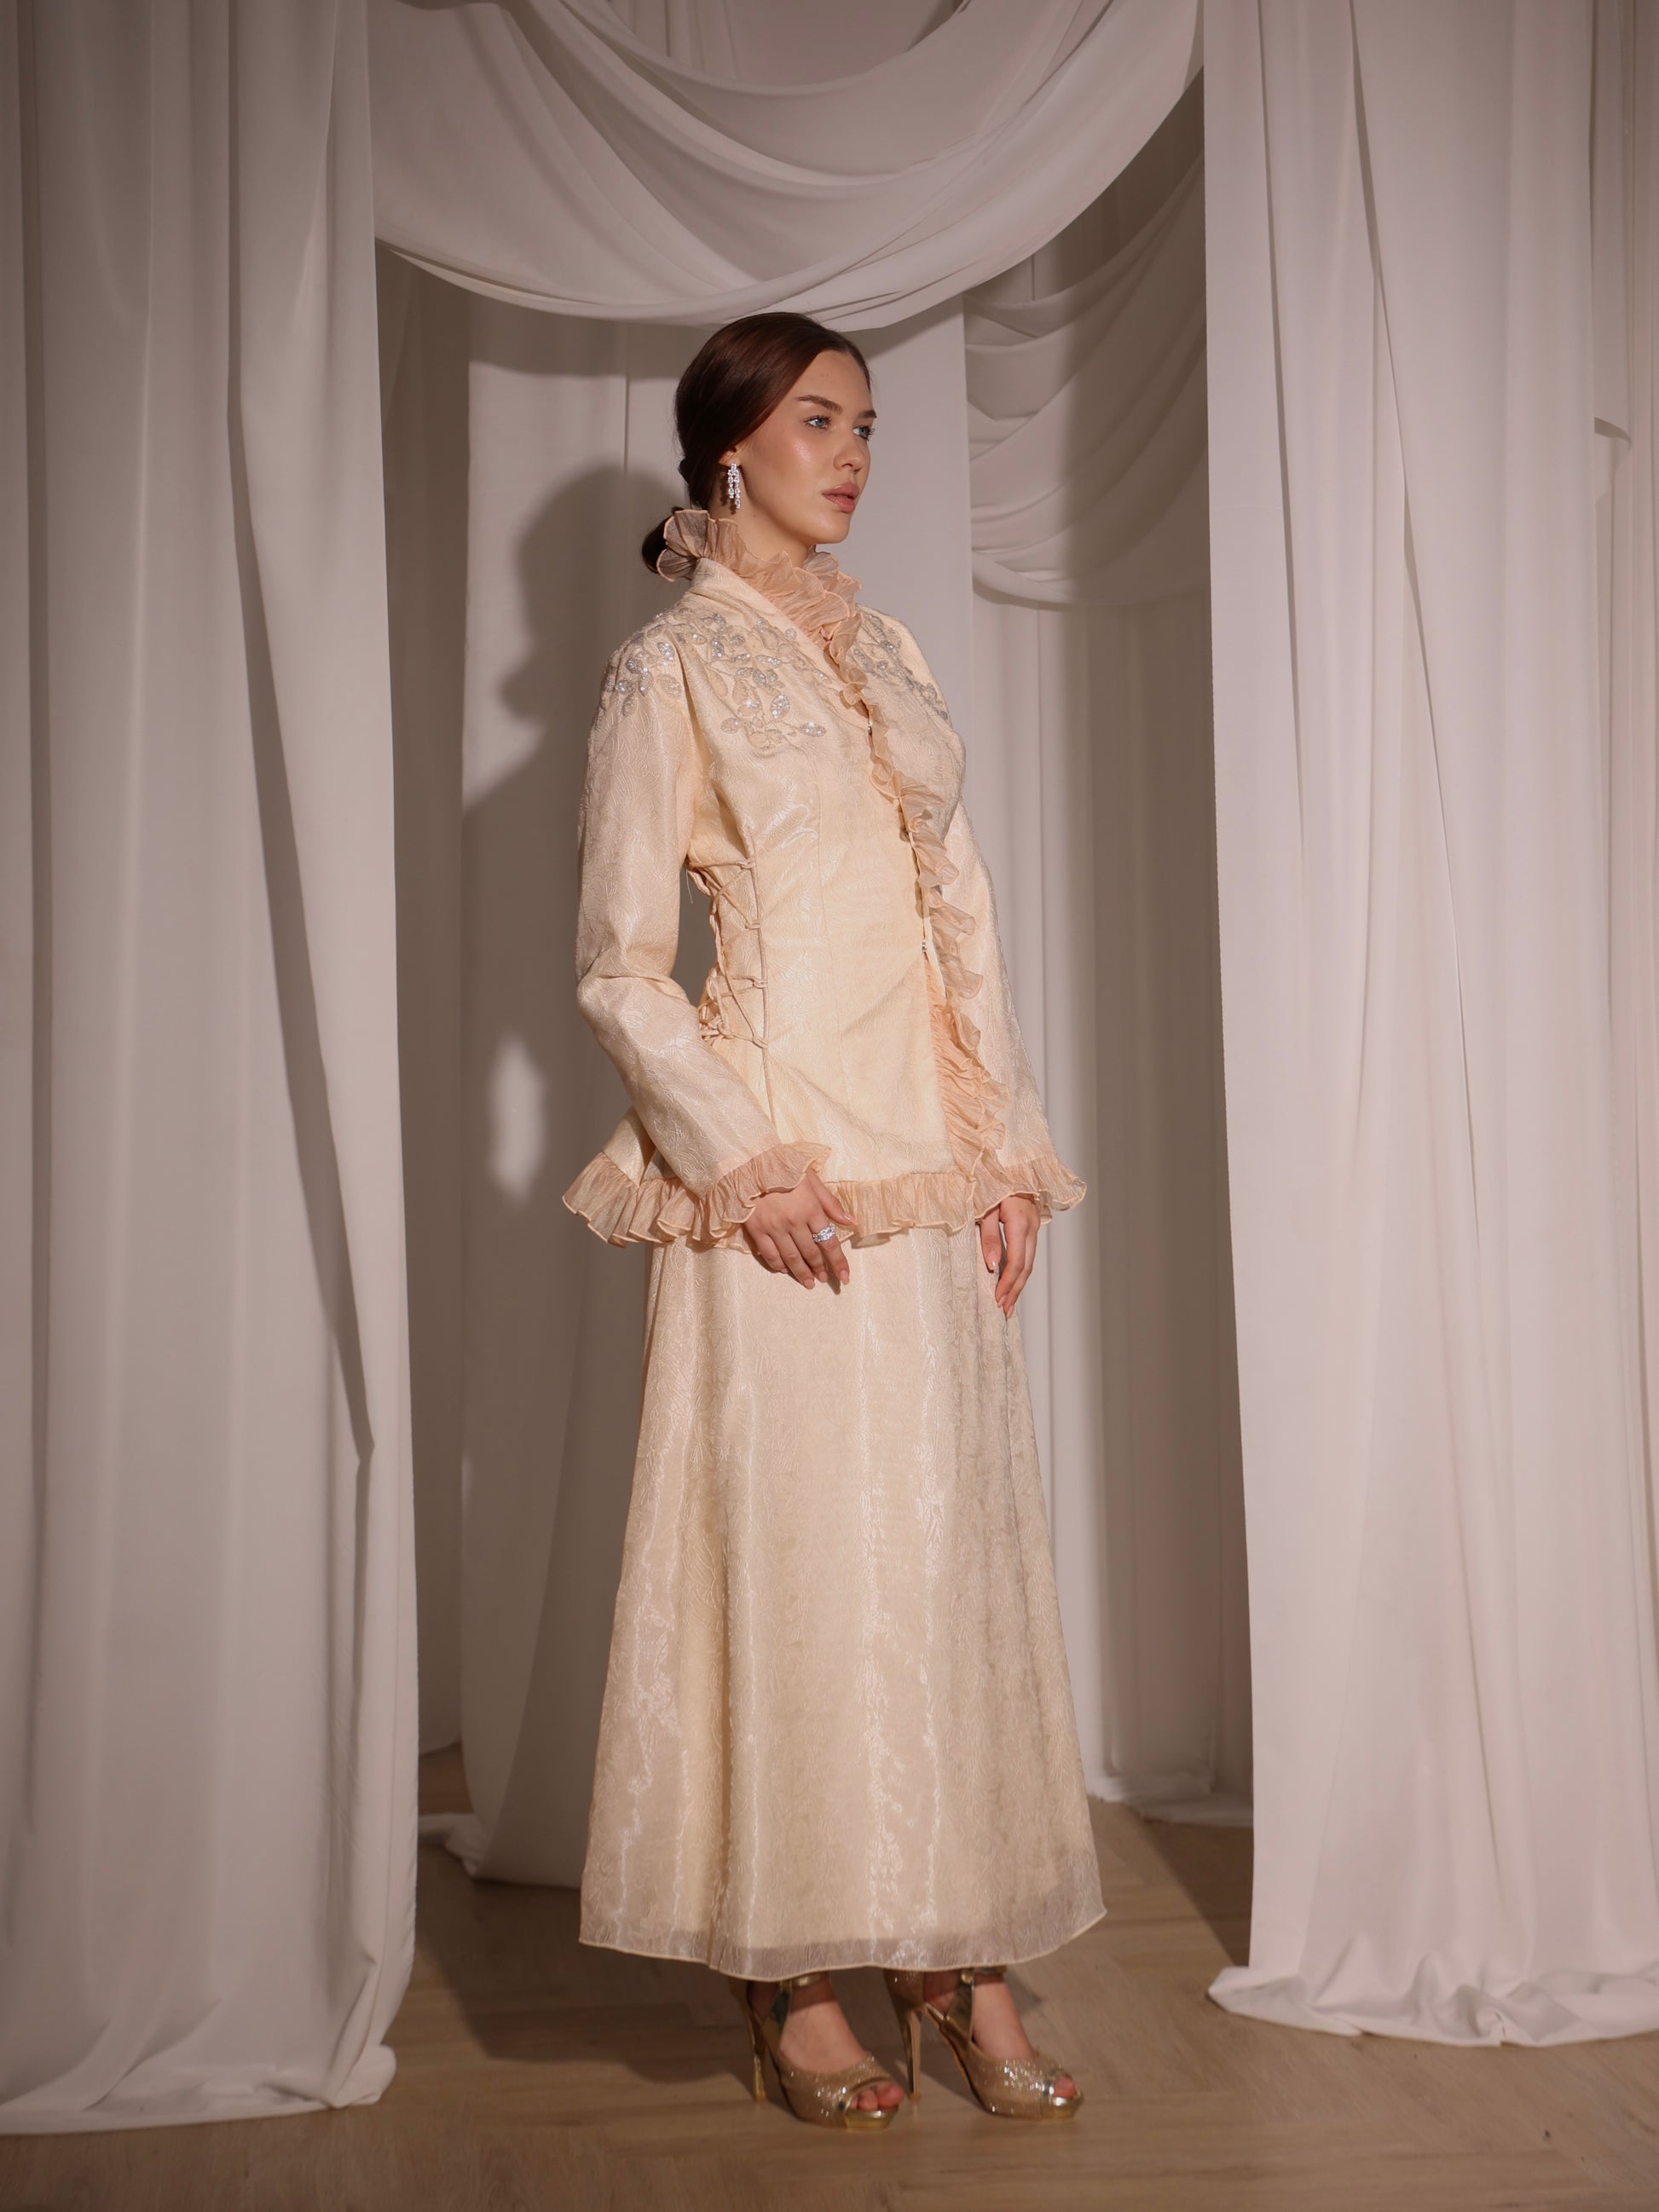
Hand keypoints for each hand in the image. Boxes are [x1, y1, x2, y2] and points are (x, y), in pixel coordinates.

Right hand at [743, 1168, 856, 1288]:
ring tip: (809, 1283)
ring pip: (791, 1258)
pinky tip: (785, 1271)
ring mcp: (774, 1228)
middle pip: (811, 1253)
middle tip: (825, 1279)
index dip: (838, 1262)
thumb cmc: (784, 1167)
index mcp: (811, 1208)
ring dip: (802, 1273)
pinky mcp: (756, 1230)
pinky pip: (770, 1254)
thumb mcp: (812, 1179)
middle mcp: (794, 1222)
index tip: (844, 1277)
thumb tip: (850, 1222)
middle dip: (820, 1269)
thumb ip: (830, 1202)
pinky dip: (778, 1265)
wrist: (750, 1162)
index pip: (829, 1242)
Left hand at [978, 1194, 1040, 1315]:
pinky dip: (1020, 1271)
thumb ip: (989, 1237)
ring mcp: (1033, 1227)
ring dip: (1019, 1284)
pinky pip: (1027, 1255)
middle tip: (1004, 1310)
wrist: (1007, 1162)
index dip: (1007, 1283)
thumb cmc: (990, 1182)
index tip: (997, 1300)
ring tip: (1008, 1303)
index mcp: (1019, 1222)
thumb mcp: (984, 1207)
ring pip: (1029, 1263)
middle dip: (1015, 1290)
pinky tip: (1011, 1282)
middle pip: (1026, 1267)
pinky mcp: (1030, 1227)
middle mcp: (1031, 1227)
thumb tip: (992, 1266)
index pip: (1016, 1262)